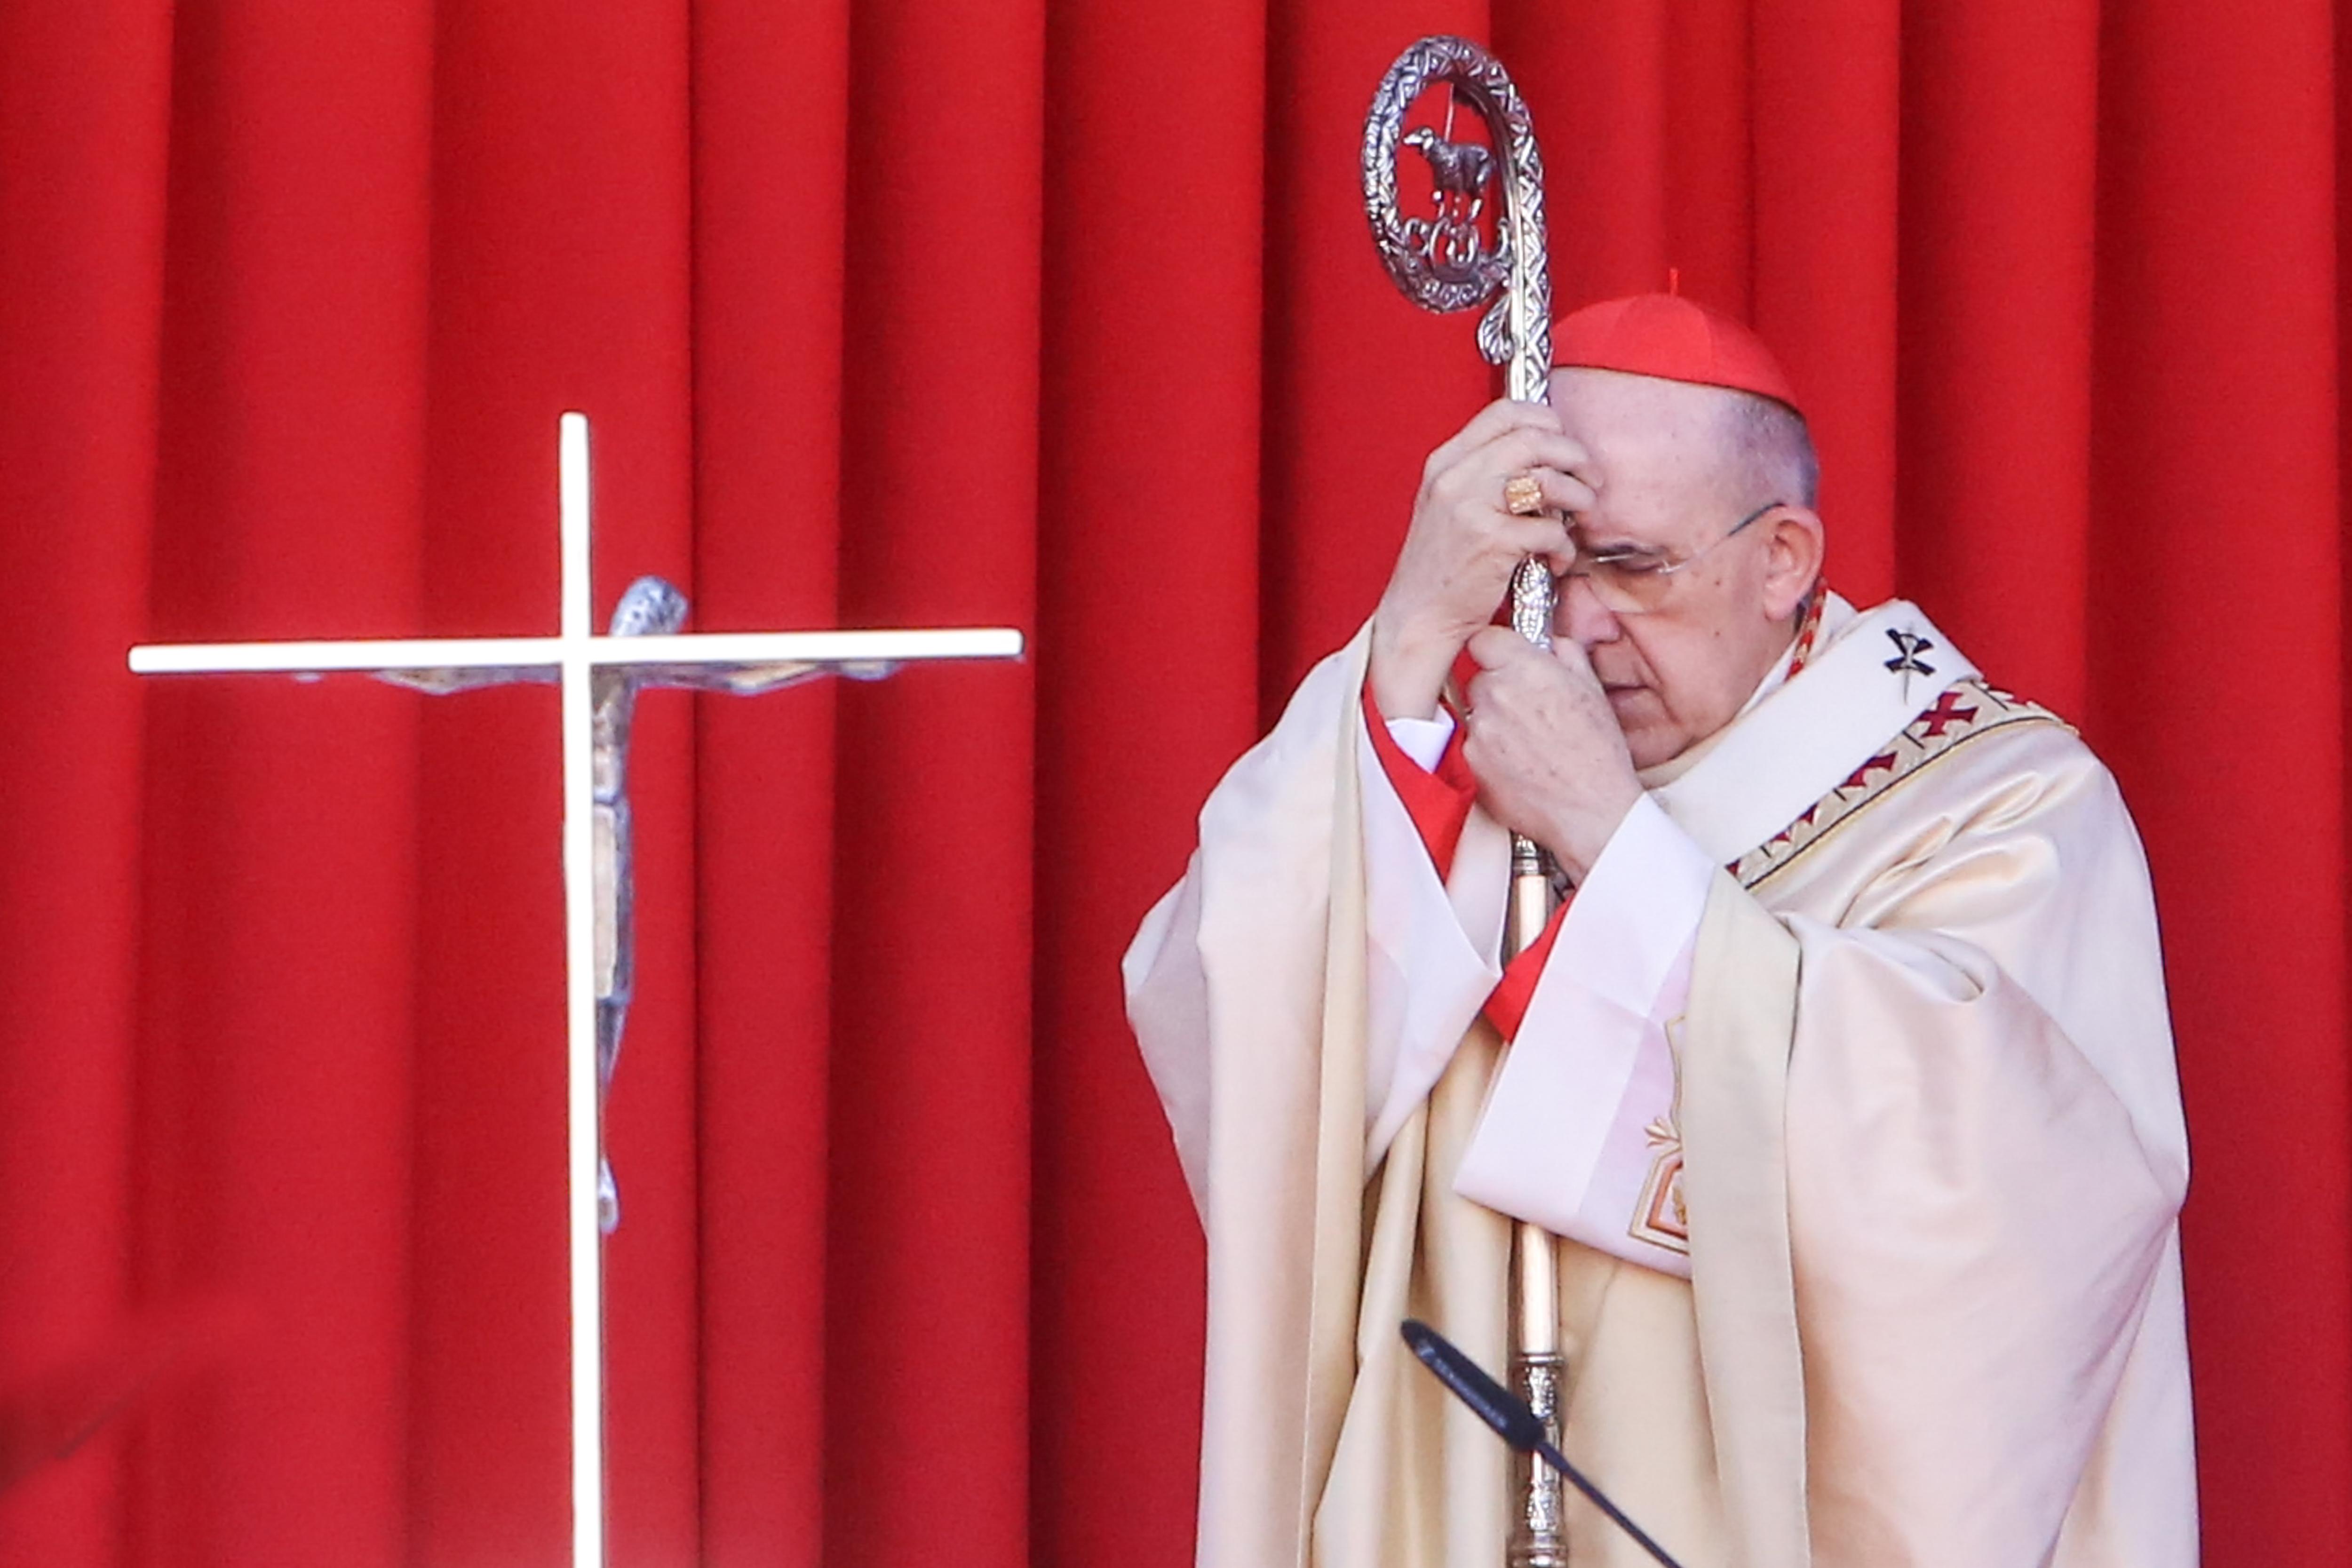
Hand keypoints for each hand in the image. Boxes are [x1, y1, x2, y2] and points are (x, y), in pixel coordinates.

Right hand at [1369, 400, 1597, 718]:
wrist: (1417, 618)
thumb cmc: (1440, 569)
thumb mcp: (1448, 507)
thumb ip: (1483, 475)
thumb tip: (1542, 457)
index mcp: (1445, 462)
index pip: (1504, 413)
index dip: (1547, 419)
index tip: (1565, 442)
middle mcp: (1456, 477)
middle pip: (1535, 438)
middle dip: (1575, 456)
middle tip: (1590, 478)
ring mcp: (1472, 507)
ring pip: (1549, 478)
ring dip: (1579, 496)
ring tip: (1581, 515)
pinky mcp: (1492, 542)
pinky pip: (1550, 528)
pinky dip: (1564, 545)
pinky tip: (1556, 559)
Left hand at [1460, 625, 1641, 880]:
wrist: (1591, 813)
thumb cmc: (1598, 757)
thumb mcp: (1593, 692)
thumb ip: (1567, 655)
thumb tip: (1553, 642)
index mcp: (1526, 669)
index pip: (1484, 639)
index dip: (1495, 649)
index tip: (1502, 658)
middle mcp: (1496, 695)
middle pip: (1478, 678)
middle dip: (1497, 689)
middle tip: (1525, 709)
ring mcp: (1479, 731)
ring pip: (1473, 714)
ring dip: (1491, 722)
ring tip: (1526, 743)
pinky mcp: (1469, 764)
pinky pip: (1470, 747)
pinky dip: (1486, 753)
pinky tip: (1517, 764)